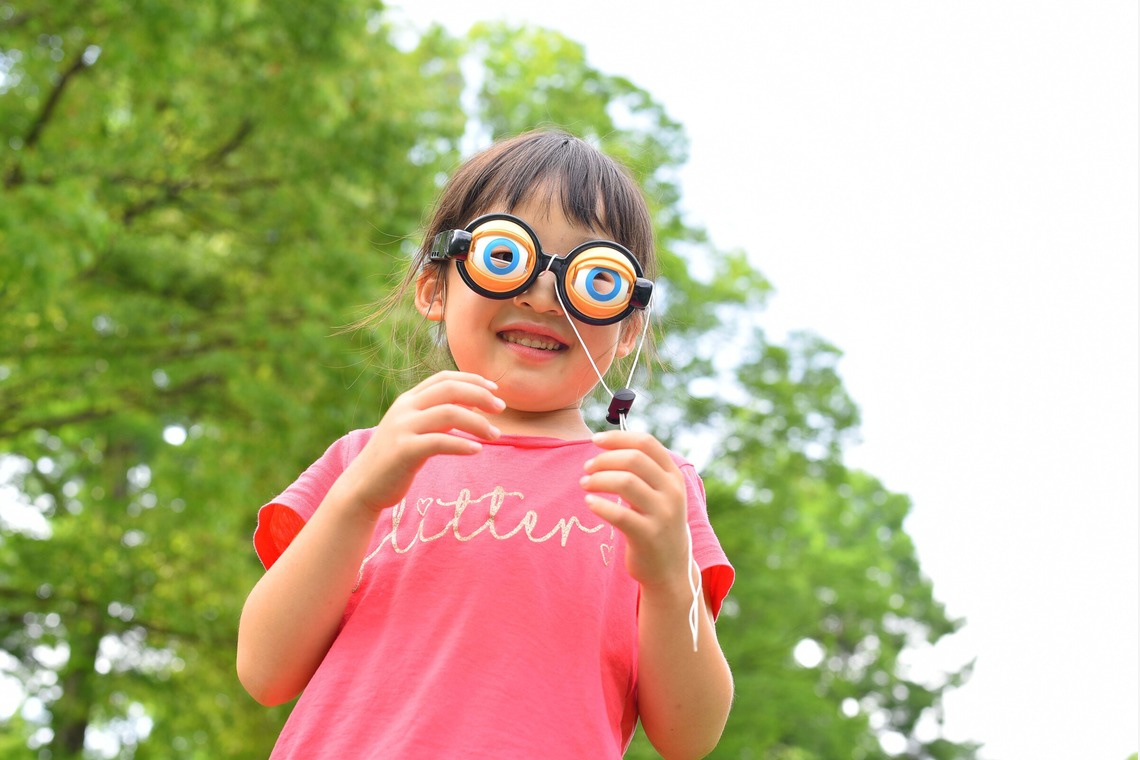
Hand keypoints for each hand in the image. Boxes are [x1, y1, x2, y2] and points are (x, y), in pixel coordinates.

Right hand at [338, 371, 503, 514]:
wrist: (363, 485)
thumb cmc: (395, 458)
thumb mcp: (414, 429)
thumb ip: (437, 415)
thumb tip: (473, 405)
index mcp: (408, 400)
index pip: (444, 378)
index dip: (472, 379)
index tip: (494, 389)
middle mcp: (405, 409)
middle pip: (450, 390)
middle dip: (480, 396)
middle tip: (501, 409)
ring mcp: (402, 428)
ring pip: (449, 414)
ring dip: (478, 423)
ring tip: (495, 436)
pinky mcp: (403, 451)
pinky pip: (440, 442)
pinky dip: (462, 445)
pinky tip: (476, 451)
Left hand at [580, 431, 689, 591]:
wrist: (671, 568)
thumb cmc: (656, 523)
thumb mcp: (660, 493)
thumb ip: (644, 471)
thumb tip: (608, 444)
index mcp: (673, 476)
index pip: (646, 443)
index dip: (618, 437)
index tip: (595, 440)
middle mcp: (672, 492)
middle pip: (633, 459)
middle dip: (604, 459)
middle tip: (587, 468)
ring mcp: (662, 514)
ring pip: (625, 482)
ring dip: (598, 479)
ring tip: (585, 484)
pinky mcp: (648, 536)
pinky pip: (619, 514)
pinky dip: (599, 505)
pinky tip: (590, 503)